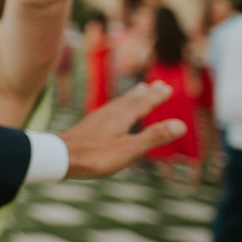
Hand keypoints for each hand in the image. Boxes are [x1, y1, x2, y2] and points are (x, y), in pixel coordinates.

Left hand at [60, 81, 183, 178]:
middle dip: (146, 93)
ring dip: (132, 97)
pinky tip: (113, 112)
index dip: (156, 96)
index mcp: (121, 117)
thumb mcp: (129, 149)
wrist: (60, 157)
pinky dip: (118, 106)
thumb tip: (181, 125)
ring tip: (139, 90)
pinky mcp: (88, 126)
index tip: (167, 87)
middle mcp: (109, 113)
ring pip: (118, 103)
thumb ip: (153, 137)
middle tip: (157, 84)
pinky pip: (108, 111)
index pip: (143, 103)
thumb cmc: (95, 155)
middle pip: (131, 100)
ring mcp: (97, 118)